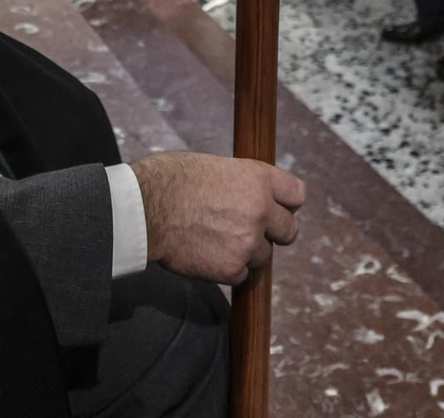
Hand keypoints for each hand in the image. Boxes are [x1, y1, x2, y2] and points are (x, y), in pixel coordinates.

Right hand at [131, 152, 306, 285]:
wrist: (146, 209)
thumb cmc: (171, 180)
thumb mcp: (215, 168)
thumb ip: (240, 184)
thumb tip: (247, 194)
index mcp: (259, 179)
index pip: (297, 194)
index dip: (286, 203)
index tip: (277, 209)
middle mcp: (261, 210)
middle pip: (289, 231)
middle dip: (273, 233)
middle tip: (251, 232)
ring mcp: (249, 242)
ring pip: (263, 256)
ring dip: (246, 253)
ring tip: (216, 241)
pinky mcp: (232, 268)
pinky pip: (241, 275)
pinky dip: (227, 269)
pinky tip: (206, 255)